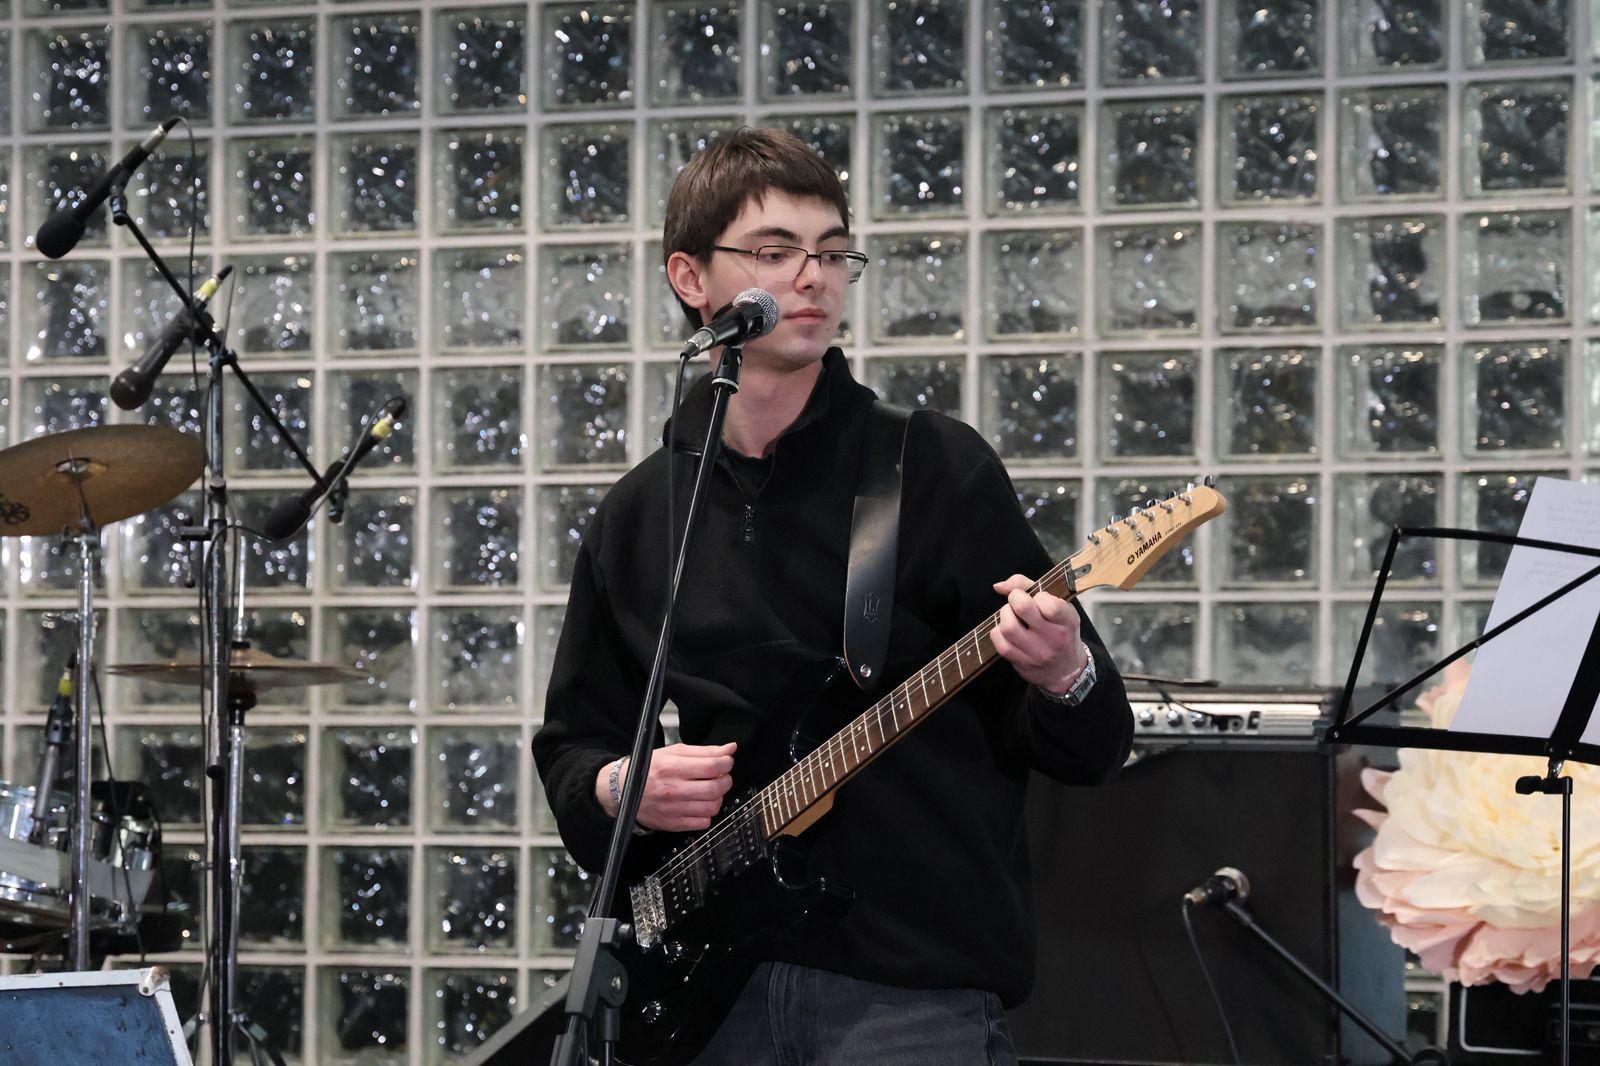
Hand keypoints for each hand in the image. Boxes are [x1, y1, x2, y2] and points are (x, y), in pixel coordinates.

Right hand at [594, 741, 736, 831]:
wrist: (622, 790)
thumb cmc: (649, 768)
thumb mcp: (674, 752)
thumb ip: (704, 751)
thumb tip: (729, 749)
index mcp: (671, 767)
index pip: (712, 766)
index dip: (726, 763)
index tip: (726, 761)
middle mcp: (672, 789)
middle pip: (715, 788)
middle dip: (725, 780)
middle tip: (721, 776)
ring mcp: (673, 809)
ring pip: (712, 806)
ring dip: (718, 797)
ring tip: (711, 789)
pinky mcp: (673, 824)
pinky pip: (703, 822)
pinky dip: (707, 813)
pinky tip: (700, 803)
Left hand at [990, 574, 1086, 693]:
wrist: (1066, 671)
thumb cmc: (1061, 633)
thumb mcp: (1060, 609)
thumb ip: (1030, 587)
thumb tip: (999, 586)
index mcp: (1067, 621)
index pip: (1047, 601)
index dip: (1037, 595)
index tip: (1038, 598)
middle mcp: (1054, 638)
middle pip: (1023, 607)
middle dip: (1015, 597)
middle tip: (1018, 601)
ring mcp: (1037, 653)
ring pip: (1008, 626)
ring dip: (1005, 614)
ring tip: (1012, 615)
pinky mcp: (1022, 663)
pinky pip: (1000, 642)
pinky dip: (999, 631)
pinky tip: (1007, 631)